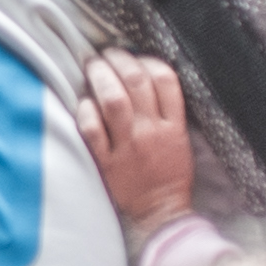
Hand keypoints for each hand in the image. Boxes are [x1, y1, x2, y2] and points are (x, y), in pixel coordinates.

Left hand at [85, 51, 193, 236]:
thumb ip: (168, 110)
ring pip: (114, 100)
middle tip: (106, 54)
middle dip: (119, 60)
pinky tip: (84, 101)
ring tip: (93, 66)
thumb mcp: (181, 138)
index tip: (133, 57)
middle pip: (135, 82)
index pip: (165, 79)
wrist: (160, 211)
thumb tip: (143, 76)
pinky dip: (86, 110)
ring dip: (101, 76)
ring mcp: (128, 147)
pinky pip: (92, 128)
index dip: (146, 60)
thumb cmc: (170, 174)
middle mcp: (151, 132)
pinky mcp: (106, 162)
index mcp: (174, 126)